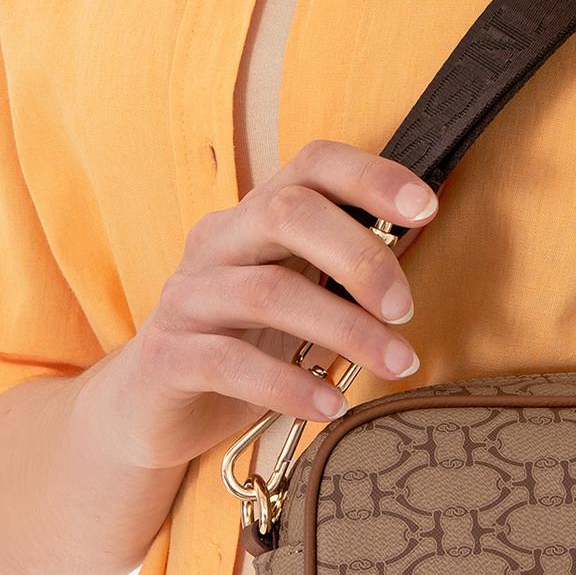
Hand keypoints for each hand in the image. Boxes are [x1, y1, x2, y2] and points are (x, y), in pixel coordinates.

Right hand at [97, 140, 437, 473]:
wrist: (149, 410)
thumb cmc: (243, 345)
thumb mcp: (300, 298)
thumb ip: (347, 270)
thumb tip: (420, 235)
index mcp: (254, 217)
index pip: (311, 165)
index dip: (370, 175)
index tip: (426, 207)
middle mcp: (217, 242)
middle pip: (287, 213)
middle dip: (360, 257)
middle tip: (405, 309)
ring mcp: (187, 296)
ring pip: (266, 292)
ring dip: (344, 329)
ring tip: (395, 363)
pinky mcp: (165, 355)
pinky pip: (229, 362)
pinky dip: (290, 385)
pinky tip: (331, 406)